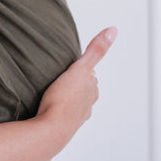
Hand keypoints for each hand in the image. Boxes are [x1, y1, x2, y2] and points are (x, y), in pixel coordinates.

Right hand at [36, 27, 117, 150]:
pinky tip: (48, 110)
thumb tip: (113, 30)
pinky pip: (60, 116)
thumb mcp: (80, 69)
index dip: (83, 69)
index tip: (76, 65)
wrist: (49, 130)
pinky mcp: (60, 127)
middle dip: (76, 85)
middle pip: (83, 92)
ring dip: (66, 100)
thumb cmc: (63, 100)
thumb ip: (96, 50)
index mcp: (91, 92)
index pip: (90, 77)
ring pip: (73, 105)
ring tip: (55, 93)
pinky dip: (57, 112)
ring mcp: (74, 118)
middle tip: (64, 78)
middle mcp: (86, 106)